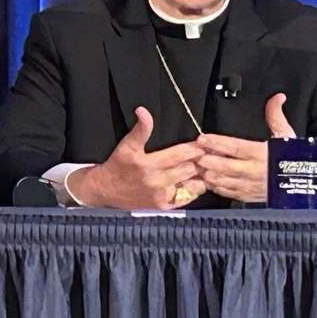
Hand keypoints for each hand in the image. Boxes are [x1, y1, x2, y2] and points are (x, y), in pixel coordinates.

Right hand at [68, 107, 206, 208]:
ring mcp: (161, 196)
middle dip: (200, 160)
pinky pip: (187, 198)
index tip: (206, 143)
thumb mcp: (126, 146)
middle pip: (189, 169)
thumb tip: (143, 111)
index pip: (180, 154)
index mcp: (148, 164)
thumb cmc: (117, 166)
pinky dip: (194, 190)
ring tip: (208, 167)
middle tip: (211, 154)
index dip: (195, 148)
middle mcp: (156, 182)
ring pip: (192, 184)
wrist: (105, 191)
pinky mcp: (163, 206)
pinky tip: (197, 181)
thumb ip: (140, 129)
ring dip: (200, 176)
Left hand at [196, 93, 294, 201]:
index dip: (217, 142)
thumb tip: (278, 97)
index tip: (203, 138)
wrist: (305, 186)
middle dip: (208, 160)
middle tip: (195, 155)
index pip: (234, 146)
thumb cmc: (294, 159)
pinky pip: (229, 193)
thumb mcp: (287, 135)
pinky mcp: (249, 197)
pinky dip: (217, 187)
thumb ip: (276, 116)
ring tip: (198, 168)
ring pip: (224, 181)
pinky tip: (209, 181)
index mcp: (261, 153)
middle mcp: (254, 171)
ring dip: (209, 174)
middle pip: (224, 166)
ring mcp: (250, 186)